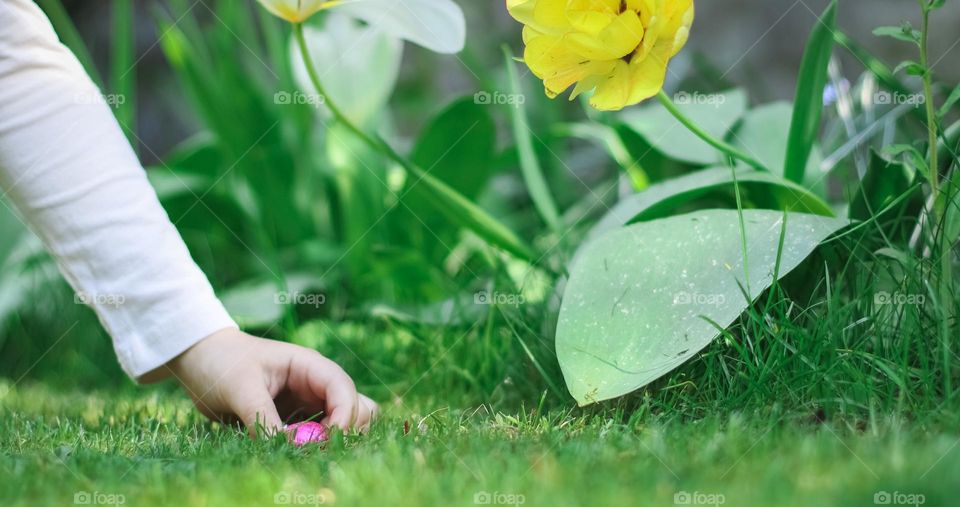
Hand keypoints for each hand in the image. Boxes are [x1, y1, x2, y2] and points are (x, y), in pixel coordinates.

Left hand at [165, 328, 377, 434]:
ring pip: (345, 423)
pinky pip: (319, 435)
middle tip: (314, 448)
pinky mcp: (297, 419)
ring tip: (305, 450)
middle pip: (356, 408)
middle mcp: (315, 384)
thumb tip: (287, 447)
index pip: (343, 389)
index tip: (325, 440)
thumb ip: (263, 418)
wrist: (199, 360)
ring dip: (334, 440)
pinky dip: (316, 447)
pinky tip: (295, 451)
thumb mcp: (240, 388)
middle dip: (344, 430)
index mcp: (308, 365)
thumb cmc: (221, 362)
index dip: (343, 416)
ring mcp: (309, 402)